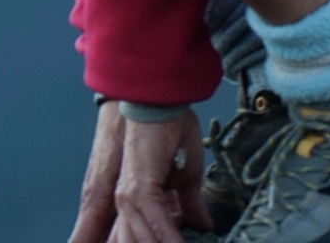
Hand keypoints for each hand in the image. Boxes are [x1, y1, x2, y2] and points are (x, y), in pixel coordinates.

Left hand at [68, 100, 207, 242]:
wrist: (161, 100)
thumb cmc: (170, 129)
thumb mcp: (187, 173)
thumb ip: (190, 202)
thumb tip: (203, 225)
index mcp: (135, 200)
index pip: (140, 238)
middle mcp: (127, 202)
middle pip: (135, 241)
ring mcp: (130, 197)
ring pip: (142, 240)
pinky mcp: (140, 189)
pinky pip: (156, 224)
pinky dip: (170, 239)